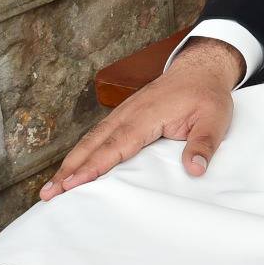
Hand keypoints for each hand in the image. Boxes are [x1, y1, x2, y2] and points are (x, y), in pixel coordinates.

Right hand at [40, 37, 241, 200]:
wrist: (200, 70)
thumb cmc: (206, 96)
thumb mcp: (215, 119)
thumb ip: (203, 144)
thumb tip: (194, 169)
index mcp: (147, 116)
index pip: (116, 145)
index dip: (94, 166)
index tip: (72, 184)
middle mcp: (128, 114)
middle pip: (93, 143)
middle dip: (69, 169)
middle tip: (48, 194)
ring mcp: (123, 113)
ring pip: (91, 139)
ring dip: (70, 162)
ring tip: (51, 188)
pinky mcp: (124, 115)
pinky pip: (98, 135)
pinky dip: (81, 152)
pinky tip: (72, 168)